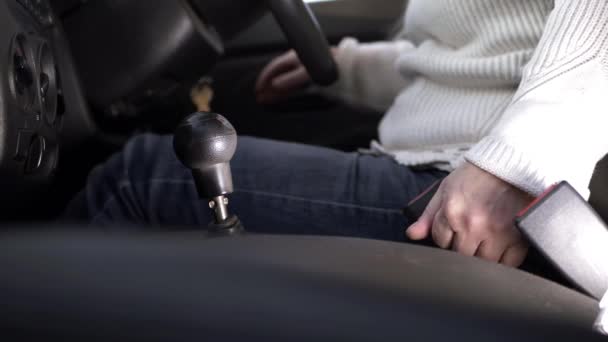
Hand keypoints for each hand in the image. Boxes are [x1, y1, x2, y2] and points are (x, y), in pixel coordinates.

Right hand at [255, 49, 335, 103]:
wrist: (348, 68)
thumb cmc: (330, 67)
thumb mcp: (308, 73)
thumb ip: (291, 79)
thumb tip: (274, 85)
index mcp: (295, 57)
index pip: (274, 67)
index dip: (264, 79)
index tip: (258, 89)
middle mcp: (298, 62)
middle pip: (278, 75)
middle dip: (268, 87)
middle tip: (260, 98)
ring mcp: (303, 70)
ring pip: (284, 81)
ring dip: (275, 91)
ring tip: (266, 100)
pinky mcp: (310, 78)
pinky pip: (292, 84)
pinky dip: (285, 91)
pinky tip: (280, 97)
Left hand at [406, 162, 533, 266]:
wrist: (512, 164)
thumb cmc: (477, 176)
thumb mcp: (446, 189)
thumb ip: (429, 215)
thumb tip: (412, 235)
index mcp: (452, 211)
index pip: (441, 242)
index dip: (446, 238)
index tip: (454, 231)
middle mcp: (473, 224)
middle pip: (461, 255)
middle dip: (462, 248)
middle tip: (470, 237)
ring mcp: (498, 233)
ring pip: (483, 263)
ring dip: (482, 257)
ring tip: (485, 243)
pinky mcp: (519, 238)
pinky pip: (508, 264)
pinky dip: (504, 261)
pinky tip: (501, 249)